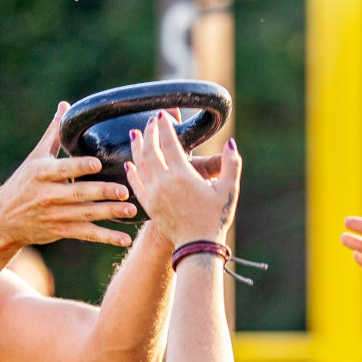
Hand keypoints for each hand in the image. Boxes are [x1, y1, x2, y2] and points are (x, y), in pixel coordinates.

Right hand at [0, 103, 140, 248]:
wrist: (3, 220)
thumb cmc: (23, 183)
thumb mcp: (35, 157)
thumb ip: (53, 133)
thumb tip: (65, 106)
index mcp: (42, 173)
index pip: (63, 169)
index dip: (79, 167)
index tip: (98, 164)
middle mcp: (48, 195)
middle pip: (78, 193)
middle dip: (102, 193)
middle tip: (124, 190)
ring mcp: (55, 215)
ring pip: (86, 215)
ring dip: (109, 214)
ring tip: (130, 210)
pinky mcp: (61, 231)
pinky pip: (86, 235)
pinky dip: (105, 237)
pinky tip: (124, 239)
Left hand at [124, 111, 241, 246]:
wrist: (197, 246)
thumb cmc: (215, 218)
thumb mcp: (229, 189)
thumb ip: (231, 164)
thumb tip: (231, 144)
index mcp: (183, 175)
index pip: (169, 142)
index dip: (164, 126)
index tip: (162, 114)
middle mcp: (164, 182)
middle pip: (150, 149)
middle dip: (149, 132)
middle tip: (150, 122)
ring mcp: (153, 194)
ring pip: (139, 164)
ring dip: (136, 147)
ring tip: (135, 134)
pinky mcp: (148, 205)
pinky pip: (135, 184)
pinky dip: (131, 172)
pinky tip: (129, 164)